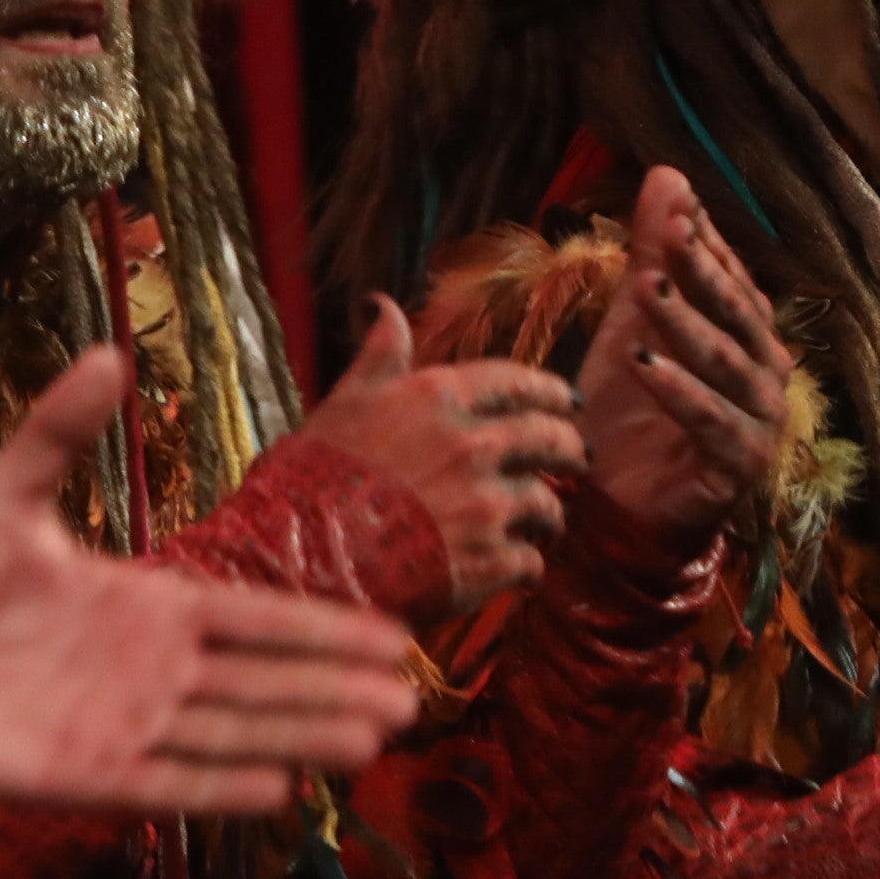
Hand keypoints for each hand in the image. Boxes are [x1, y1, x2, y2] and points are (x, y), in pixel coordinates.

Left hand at [0, 349, 425, 814]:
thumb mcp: (6, 496)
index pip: (257, 618)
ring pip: (233, 733)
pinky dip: (221, 789)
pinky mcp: (85, 777)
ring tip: (371, 744)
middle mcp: (152, 670)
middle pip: (265, 682)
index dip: (323, 629)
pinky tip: (280, 792)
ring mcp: (125, 726)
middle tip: (411, 701)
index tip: (393, 637)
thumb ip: (59, 430)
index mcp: (149, 605)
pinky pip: (168, 784)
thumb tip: (110, 352)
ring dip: (301, 737)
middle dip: (337, 690)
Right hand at [296, 297, 587, 607]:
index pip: (517, 381)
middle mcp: (473, 444)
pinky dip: (527, 567)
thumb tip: (385, 307)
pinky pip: (531, 562)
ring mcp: (486, 504)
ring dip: (549, 514)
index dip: (550, 390)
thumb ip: (378, 358)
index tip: (568, 401)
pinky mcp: (489, 561)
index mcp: (439, 398)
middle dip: (570, 447)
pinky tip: (519, 572)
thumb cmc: (311, 479)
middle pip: (549, 437)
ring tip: (546, 525)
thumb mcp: (342, 404)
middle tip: (579, 458)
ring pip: (546, 503)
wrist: (300, 561)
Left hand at [572, 168, 795, 542]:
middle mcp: (766, 377)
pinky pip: (713, 422)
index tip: (679, 206)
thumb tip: (668, 174)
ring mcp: (759, 424)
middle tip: (671, 237)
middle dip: (704, 275)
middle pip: (739, 317)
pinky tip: (644, 366)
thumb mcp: (633, 323)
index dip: (708, 244)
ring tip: (647, 292)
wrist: (614, 504)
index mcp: (750, 340)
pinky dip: (680, 393)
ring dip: (687, 327)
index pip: (734, 282)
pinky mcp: (738, 468)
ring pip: (728, 365)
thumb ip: (654, 255)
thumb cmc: (630, 412)